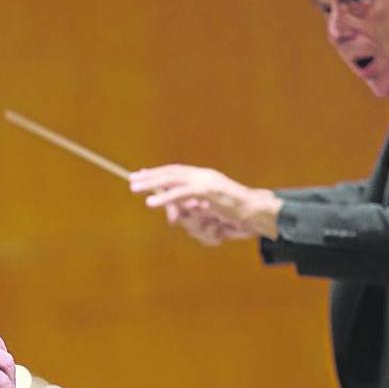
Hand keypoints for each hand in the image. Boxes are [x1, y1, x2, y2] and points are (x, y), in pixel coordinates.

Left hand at [130, 165, 282, 240]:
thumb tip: (174, 216)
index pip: (176, 171)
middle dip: (151, 176)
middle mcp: (203, 175)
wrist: (255, 212)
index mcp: (204, 176)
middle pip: (171, 172)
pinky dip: (165, 198)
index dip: (158, 173)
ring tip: (135, 187)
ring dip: (152, 183)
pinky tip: (152, 202)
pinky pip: (181, 194)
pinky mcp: (208, 191)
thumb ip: (192, 211)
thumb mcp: (210, 210)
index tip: (142, 174)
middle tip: (133, 179)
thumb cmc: (235, 213)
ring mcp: (206, 181)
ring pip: (173, 179)